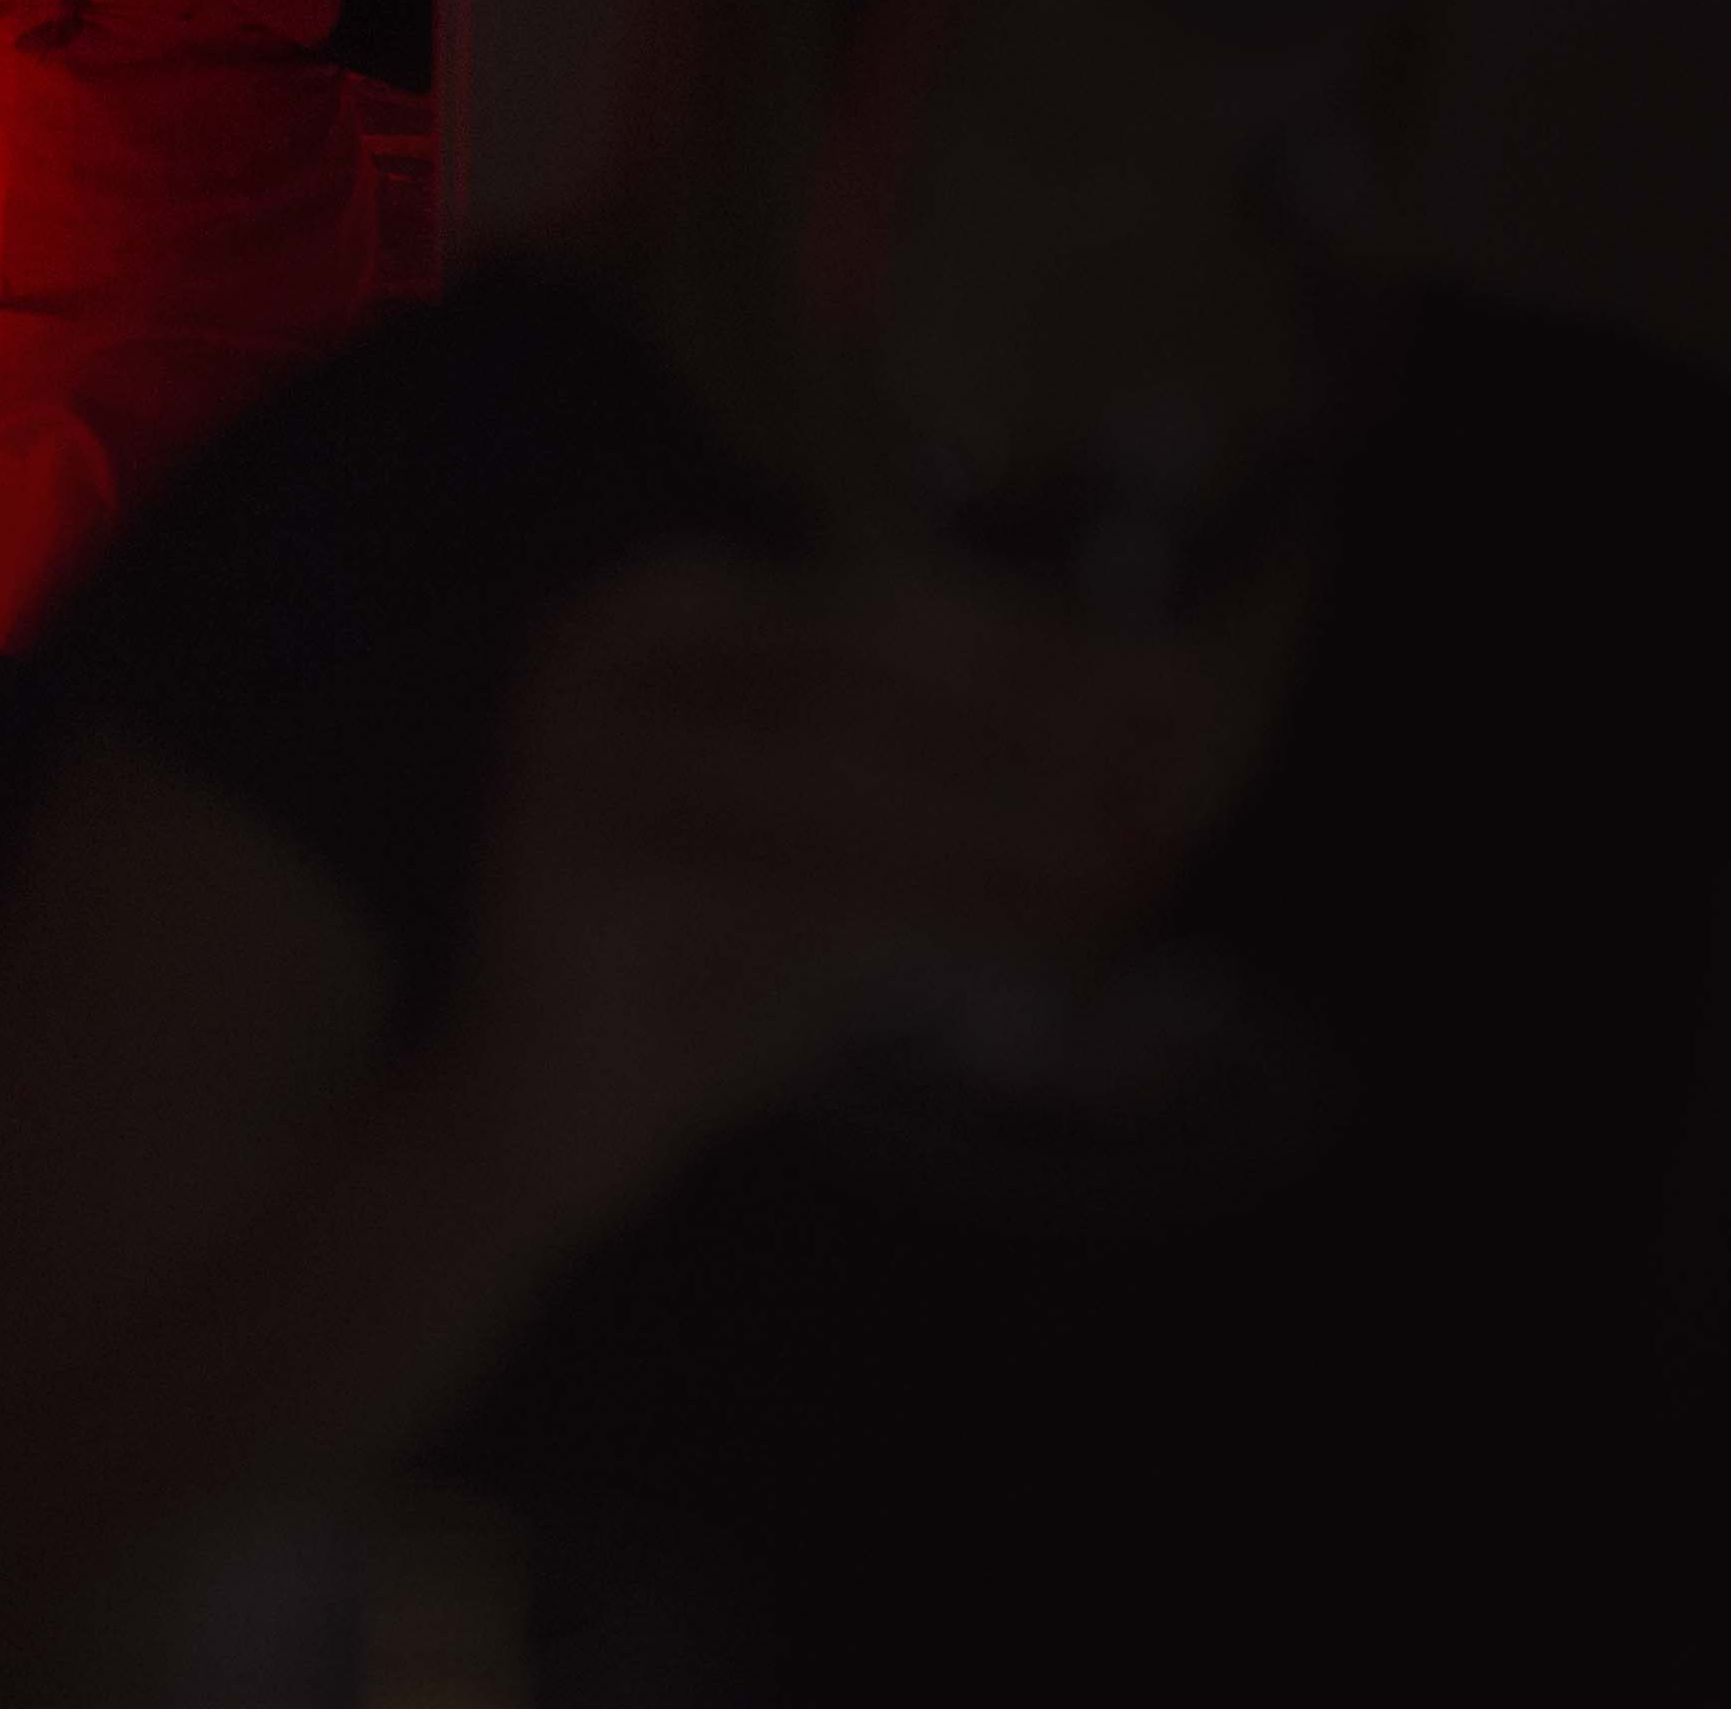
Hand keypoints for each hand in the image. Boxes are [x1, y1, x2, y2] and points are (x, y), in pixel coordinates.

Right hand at [427, 545, 1240, 1229]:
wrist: (544, 1123)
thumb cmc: (716, 964)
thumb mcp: (859, 840)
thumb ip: (983, 769)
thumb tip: (1174, 710)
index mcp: (672, 608)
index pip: (891, 610)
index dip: (1047, 650)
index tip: (1185, 690)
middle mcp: (610, 654)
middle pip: (869, 668)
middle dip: (1038, 719)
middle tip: (1173, 773)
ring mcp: (574, 751)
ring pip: (842, 769)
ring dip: (1010, 815)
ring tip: (1134, 860)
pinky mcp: (566, 868)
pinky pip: (795, 879)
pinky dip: (945, 903)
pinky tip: (1051, 929)